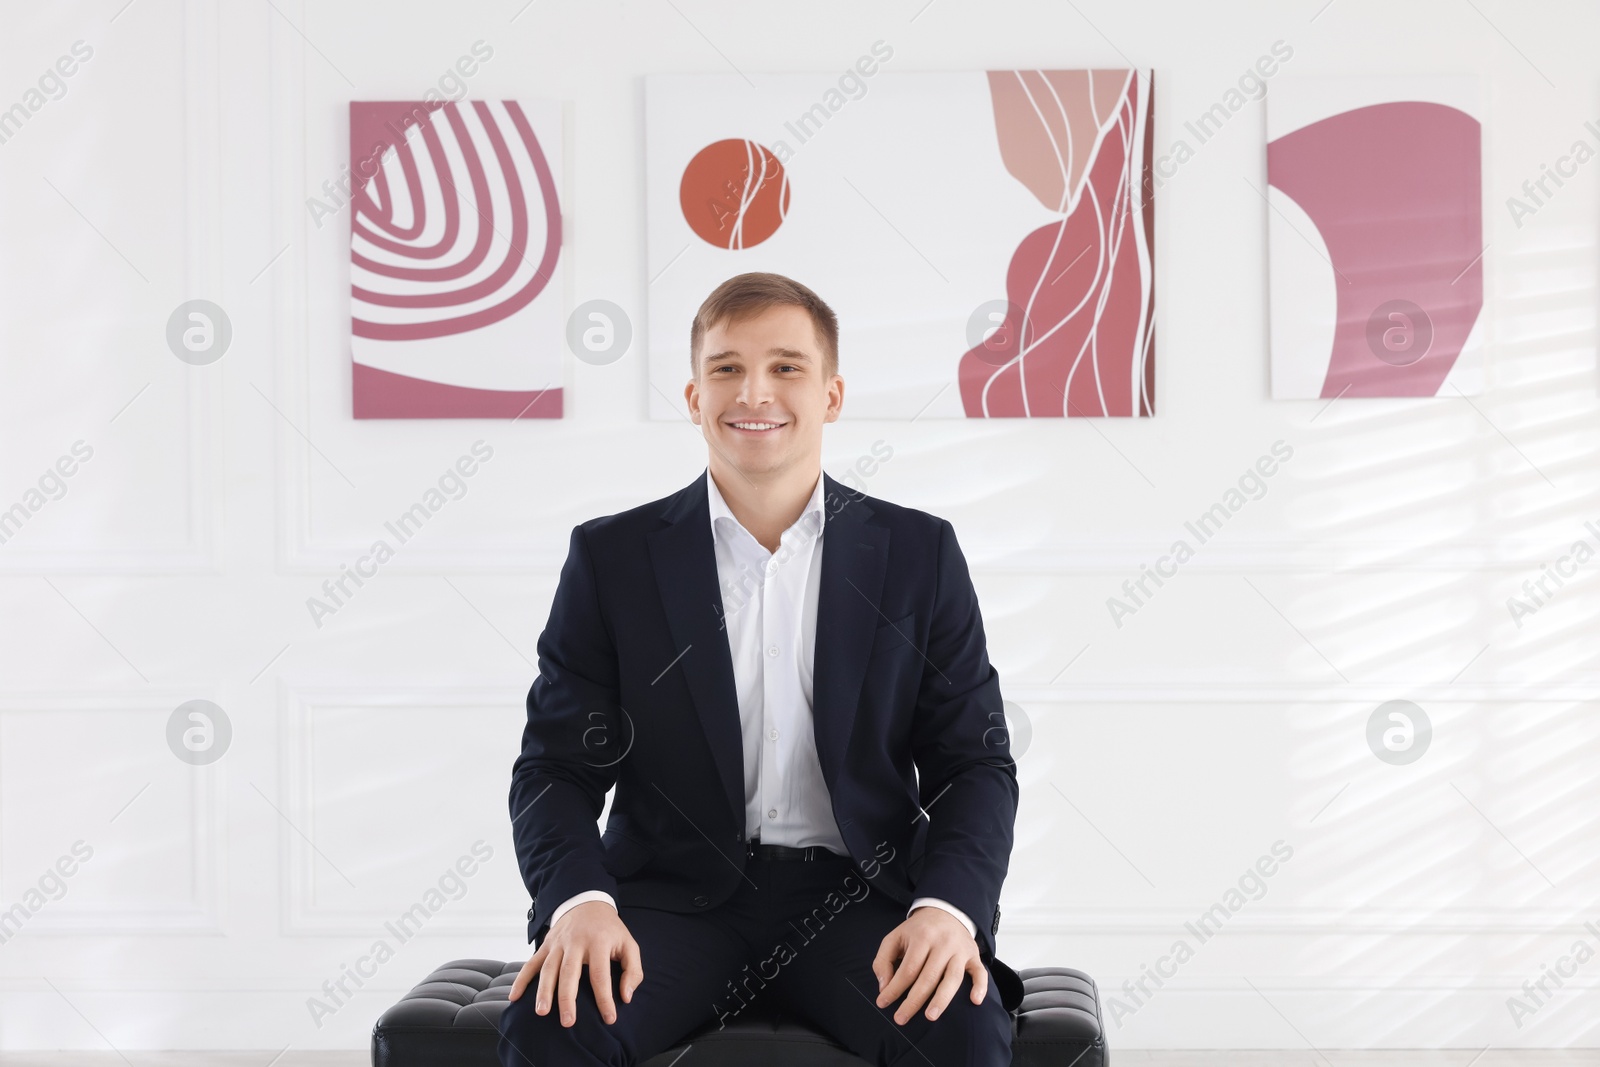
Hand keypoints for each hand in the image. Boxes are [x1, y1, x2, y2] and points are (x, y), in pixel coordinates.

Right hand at [507, 901, 641, 1027]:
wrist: (587, 902)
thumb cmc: (610, 930)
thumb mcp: (629, 944)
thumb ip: (632, 971)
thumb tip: (626, 997)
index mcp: (599, 942)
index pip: (600, 974)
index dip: (605, 998)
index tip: (609, 1018)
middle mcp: (576, 942)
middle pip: (569, 972)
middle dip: (567, 999)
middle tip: (568, 1022)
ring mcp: (558, 943)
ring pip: (548, 968)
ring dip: (543, 991)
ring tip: (542, 1012)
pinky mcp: (545, 944)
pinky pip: (531, 963)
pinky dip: (521, 979)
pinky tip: (514, 997)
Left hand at [872, 906, 985, 1024]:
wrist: (945, 911)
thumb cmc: (917, 930)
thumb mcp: (894, 937)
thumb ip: (883, 960)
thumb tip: (884, 987)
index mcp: (921, 937)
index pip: (908, 968)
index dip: (895, 988)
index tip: (882, 1003)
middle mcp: (943, 943)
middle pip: (929, 977)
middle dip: (914, 1001)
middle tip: (901, 1019)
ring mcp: (960, 950)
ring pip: (953, 978)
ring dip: (942, 999)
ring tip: (930, 1016)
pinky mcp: (973, 955)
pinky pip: (980, 972)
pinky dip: (980, 987)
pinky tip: (975, 1001)